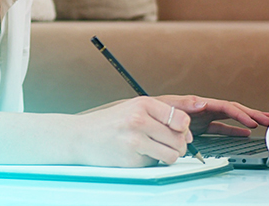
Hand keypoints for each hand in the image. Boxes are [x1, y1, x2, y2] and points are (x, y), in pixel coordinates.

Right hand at [71, 96, 192, 166]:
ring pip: (171, 154)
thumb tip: (187, 133)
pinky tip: (136, 153)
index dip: (184, 129)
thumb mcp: (133, 108)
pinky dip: (149, 161)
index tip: (180, 132)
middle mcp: (139, 120)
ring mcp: (134, 140)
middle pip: (179, 139)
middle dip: (178, 145)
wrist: (81, 136)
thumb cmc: (109, 122)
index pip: (181, 119)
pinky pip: (154, 164)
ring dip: (167, 156)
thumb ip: (161, 115)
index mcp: (143, 104)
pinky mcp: (130, 159)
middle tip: (166, 144)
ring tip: (154, 150)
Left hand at [150, 95, 268, 136]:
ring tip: (263, 123)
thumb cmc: (153, 109)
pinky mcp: (200, 127)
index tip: (252, 122)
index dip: (240, 114)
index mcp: (199, 103)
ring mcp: (203, 118)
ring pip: (230, 118)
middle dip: (251, 114)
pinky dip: (234, 130)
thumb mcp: (168, 105)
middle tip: (268, 119)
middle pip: (233, 110)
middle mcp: (204, 108)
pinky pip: (222, 128)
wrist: (142, 117)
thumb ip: (185, 105)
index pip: (225, 107)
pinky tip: (245, 133)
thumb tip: (202, 103)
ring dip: (247, 120)